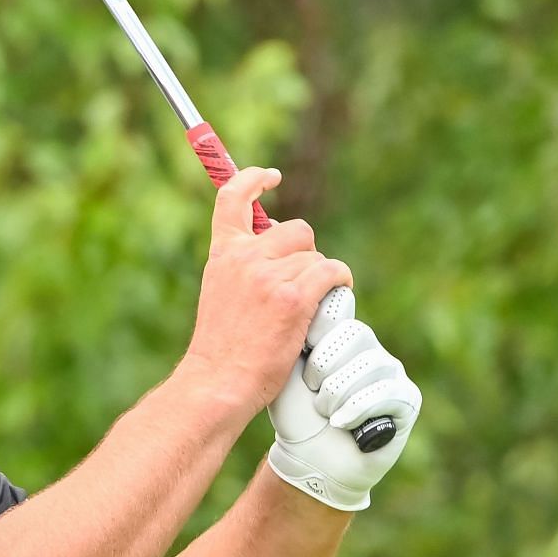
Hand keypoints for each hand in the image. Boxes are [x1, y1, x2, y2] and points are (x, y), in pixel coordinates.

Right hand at [180, 167, 354, 417]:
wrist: (218, 379)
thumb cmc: (222, 347)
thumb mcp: (221, 293)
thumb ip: (243, 267)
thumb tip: (283, 254)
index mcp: (222, 254)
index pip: (232, 198)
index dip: (254, 179)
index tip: (272, 177)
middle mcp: (245, 256)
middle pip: (296, 230)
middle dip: (305, 254)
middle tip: (298, 286)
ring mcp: (269, 275)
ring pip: (316, 257)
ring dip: (319, 279)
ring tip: (303, 309)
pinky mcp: (294, 297)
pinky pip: (332, 272)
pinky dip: (339, 283)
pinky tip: (333, 299)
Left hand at [267, 288, 421, 510]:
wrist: (309, 458)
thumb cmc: (295, 413)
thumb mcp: (286, 370)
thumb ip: (295, 334)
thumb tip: (301, 294)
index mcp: (339, 335)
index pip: (340, 307)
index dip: (320, 327)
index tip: (304, 349)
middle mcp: (370, 348)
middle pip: (355, 333)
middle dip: (324, 364)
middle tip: (312, 389)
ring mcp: (392, 371)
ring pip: (371, 363)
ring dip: (337, 392)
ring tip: (323, 411)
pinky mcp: (407, 399)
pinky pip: (387, 391)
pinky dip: (356, 409)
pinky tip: (339, 423)